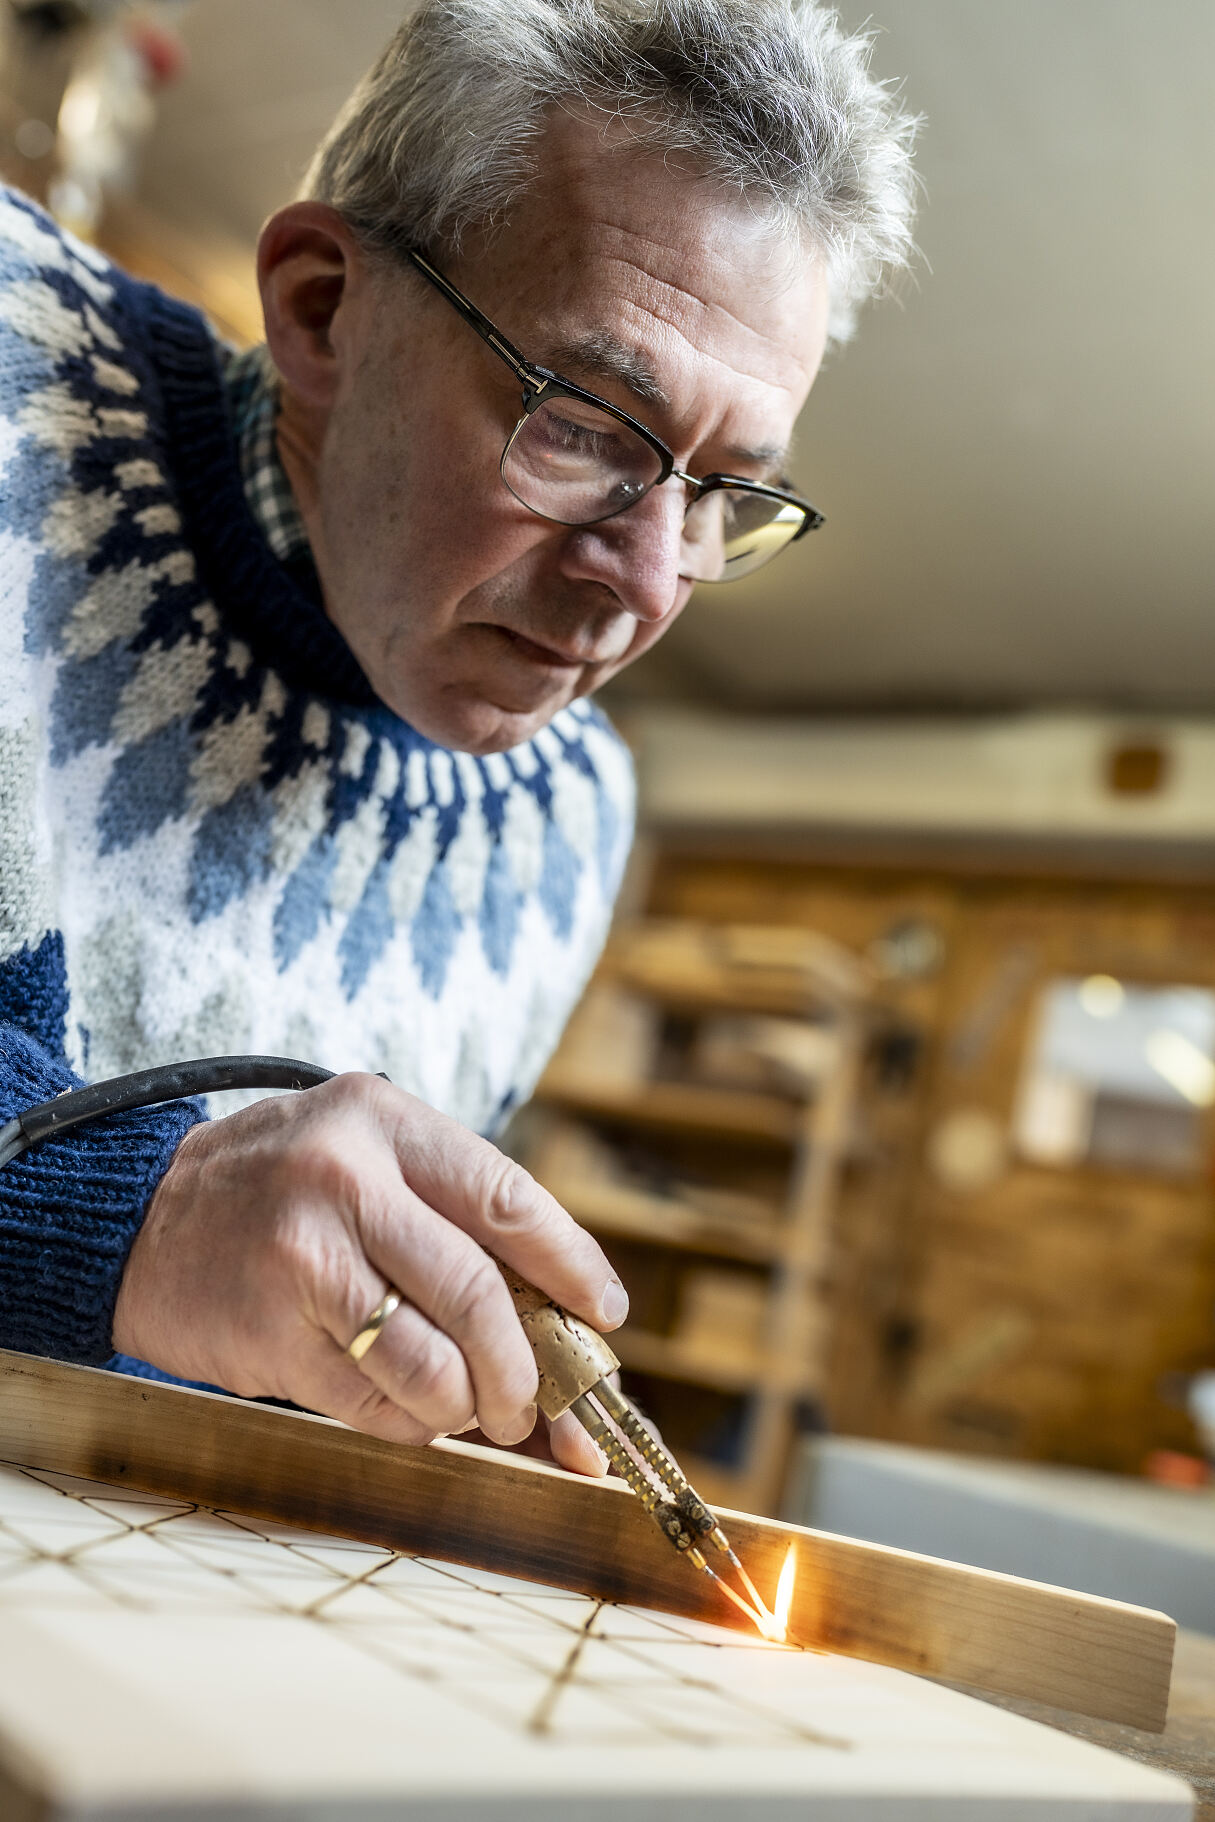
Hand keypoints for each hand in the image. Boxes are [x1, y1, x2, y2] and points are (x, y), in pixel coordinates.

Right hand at [111, 1074, 627, 1470]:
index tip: (604, 1315)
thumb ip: (452, 1219)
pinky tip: (406, 1408)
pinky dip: (413, 1422)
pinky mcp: (269, 1335)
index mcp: (384, 1122)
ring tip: (469, 1408)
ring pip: (433, 1363)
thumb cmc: (280, 1192)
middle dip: (527, 1369)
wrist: (138, 1222)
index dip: (571, 1266)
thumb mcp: (364, 1157)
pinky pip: (375, 1404)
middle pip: (479, 1294)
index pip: (508, 1197)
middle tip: (536, 1403)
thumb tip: (571, 1321)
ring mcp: (303, 1258)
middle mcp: (345, 1180)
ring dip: (469, 1407)